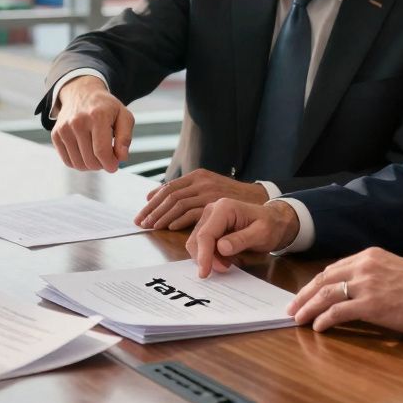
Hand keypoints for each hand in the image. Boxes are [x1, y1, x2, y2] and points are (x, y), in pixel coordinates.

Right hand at [51, 76, 133, 172]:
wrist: (81, 93)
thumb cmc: (105, 107)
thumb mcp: (124, 116)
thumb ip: (126, 137)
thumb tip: (121, 157)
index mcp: (97, 116)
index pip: (102, 151)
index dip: (110, 164)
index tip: (114, 165)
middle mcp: (78, 122)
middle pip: (90, 161)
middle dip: (102, 165)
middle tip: (106, 157)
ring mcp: (64, 129)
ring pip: (78, 164)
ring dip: (90, 165)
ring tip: (96, 154)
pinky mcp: (56, 134)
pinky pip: (68, 161)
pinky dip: (78, 162)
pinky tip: (85, 152)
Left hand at [135, 169, 268, 229]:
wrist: (261, 199)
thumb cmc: (232, 197)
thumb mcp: (210, 188)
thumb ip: (188, 192)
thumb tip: (156, 195)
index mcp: (198, 176)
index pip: (169, 188)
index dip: (153, 201)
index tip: (141, 213)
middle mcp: (201, 182)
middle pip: (170, 195)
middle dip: (153, 210)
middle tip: (140, 222)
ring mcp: (209, 192)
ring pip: (178, 203)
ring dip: (163, 216)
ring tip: (152, 226)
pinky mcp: (217, 204)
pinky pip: (193, 212)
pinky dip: (179, 219)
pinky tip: (170, 227)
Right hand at [185, 198, 299, 277]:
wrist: (273, 221)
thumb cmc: (270, 226)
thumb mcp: (262, 234)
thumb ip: (242, 240)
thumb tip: (221, 248)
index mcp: (224, 208)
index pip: (206, 234)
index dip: (203, 255)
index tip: (205, 272)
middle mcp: (212, 210)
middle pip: (197, 239)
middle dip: (205, 257)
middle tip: (224, 269)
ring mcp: (208, 218)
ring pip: (197, 243)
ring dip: (208, 257)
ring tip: (228, 263)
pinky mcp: (209, 226)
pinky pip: (202, 244)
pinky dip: (210, 254)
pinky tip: (225, 258)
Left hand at [287, 247, 402, 334]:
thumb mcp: (394, 271)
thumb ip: (372, 275)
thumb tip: (355, 290)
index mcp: (368, 256)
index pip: (333, 270)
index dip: (316, 284)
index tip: (305, 294)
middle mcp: (363, 266)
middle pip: (323, 280)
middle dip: (303, 295)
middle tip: (291, 308)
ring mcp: (365, 284)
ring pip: (326, 295)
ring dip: (308, 308)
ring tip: (298, 319)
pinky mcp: (370, 304)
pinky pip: (338, 312)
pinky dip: (324, 319)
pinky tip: (318, 327)